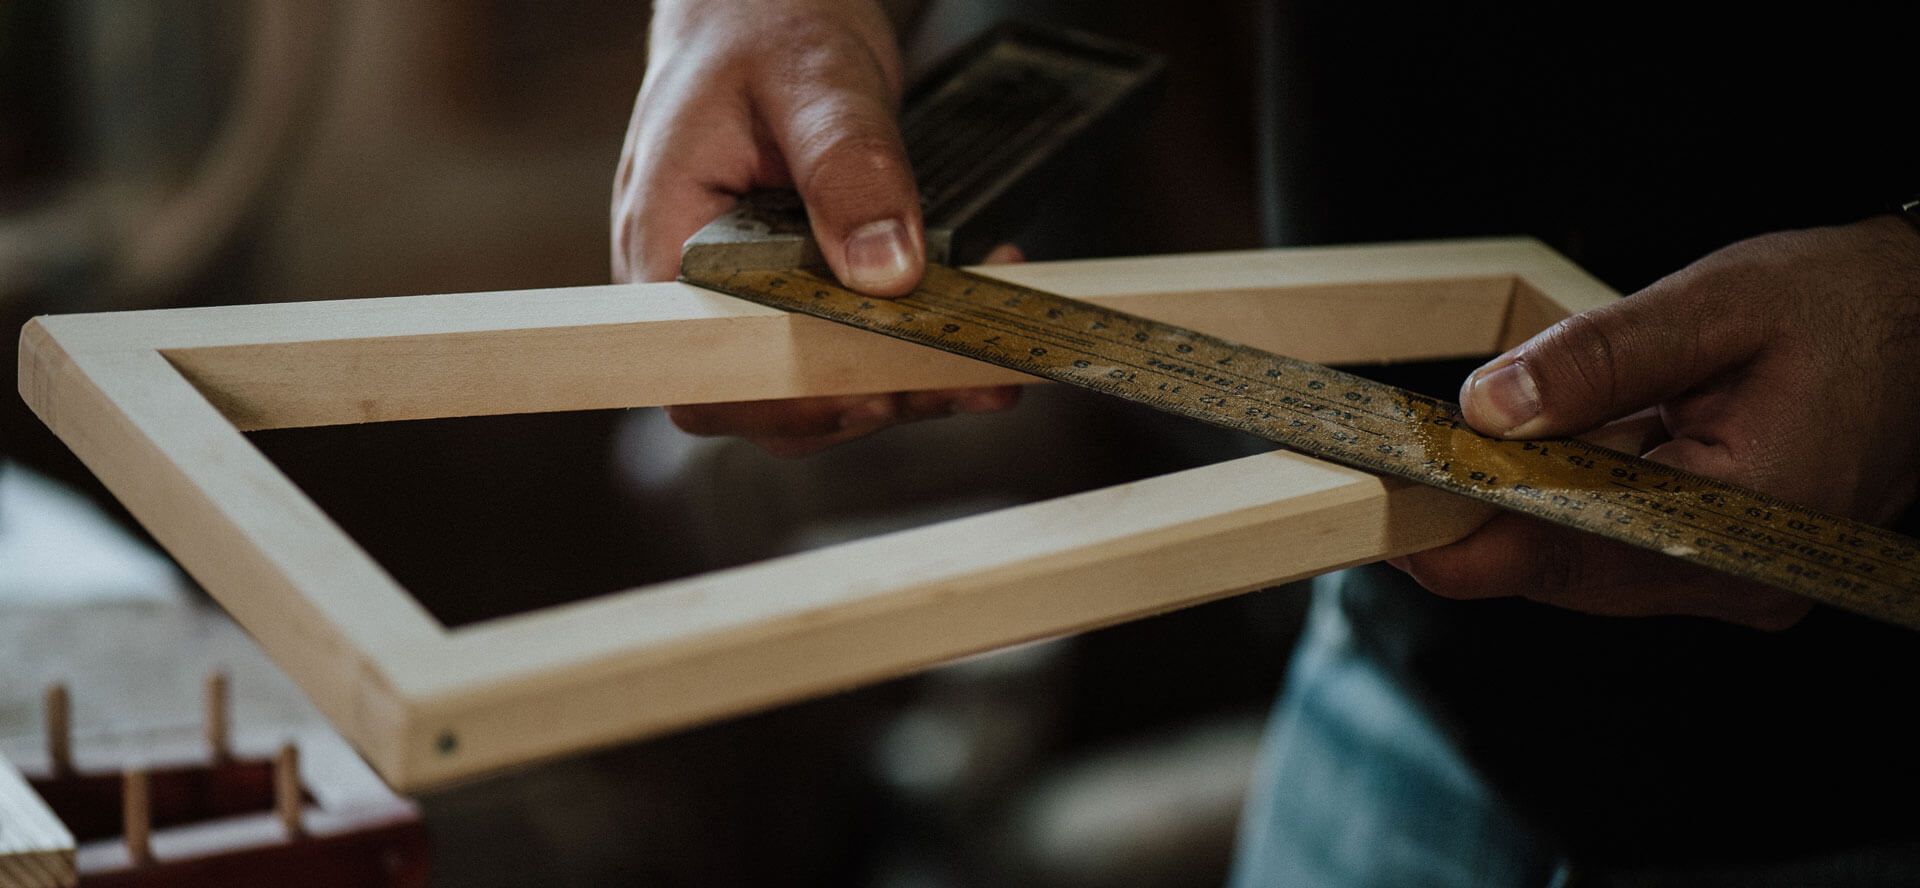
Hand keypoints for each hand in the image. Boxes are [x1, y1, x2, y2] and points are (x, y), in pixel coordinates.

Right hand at [612, 0, 1018, 455]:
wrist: (770, 9)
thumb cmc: (765, 26)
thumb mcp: (814, 82)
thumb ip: (848, 168)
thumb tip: (886, 271)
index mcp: (662, 242)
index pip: (701, 372)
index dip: (782, 403)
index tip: (873, 392)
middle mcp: (694, 289)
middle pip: (768, 394)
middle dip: (871, 394)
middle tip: (967, 372)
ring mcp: (744, 296)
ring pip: (814, 381)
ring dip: (906, 380)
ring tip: (989, 355)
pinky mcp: (794, 293)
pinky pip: (843, 345)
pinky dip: (913, 347)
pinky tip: (979, 323)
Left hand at [1394, 216, 1919, 629]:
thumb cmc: (1847, 305)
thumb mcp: (1717, 304)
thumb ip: (1599, 358)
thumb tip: (1488, 408)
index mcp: (1752, 512)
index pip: (1580, 548)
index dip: (1474, 542)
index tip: (1394, 523)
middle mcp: (1744, 572)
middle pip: (1572, 570)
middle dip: (1480, 528)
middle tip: (1396, 484)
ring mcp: (1739, 578)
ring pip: (1589, 566)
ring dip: (1520, 519)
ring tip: (1450, 467)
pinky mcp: (1727, 562)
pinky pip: (1620, 550)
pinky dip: (1567, 511)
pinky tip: (1530, 467)